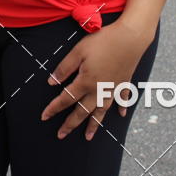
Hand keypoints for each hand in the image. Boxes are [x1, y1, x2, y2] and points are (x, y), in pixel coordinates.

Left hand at [40, 18, 154, 140]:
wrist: (130, 38)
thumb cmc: (103, 41)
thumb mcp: (78, 51)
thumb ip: (64, 67)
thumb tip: (51, 82)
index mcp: (85, 82)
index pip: (66, 99)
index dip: (54, 108)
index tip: (44, 116)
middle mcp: (99, 90)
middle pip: (82, 111)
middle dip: (70, 124)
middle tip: (61, 135)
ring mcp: (113, 89)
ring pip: (101, 112)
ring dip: (94, 125)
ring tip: (88, 137)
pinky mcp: (124, 83)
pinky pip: (122, 100)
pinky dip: (121, 108)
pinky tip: (121, 115)